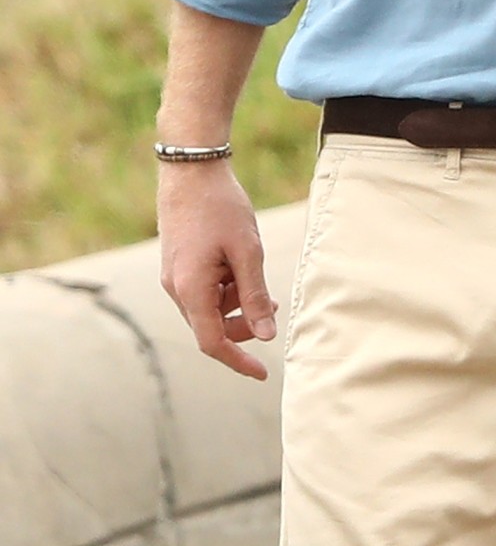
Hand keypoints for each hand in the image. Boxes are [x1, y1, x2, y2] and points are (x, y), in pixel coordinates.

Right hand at [158, 161, 276, 380]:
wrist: (191, 171)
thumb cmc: (221, 208)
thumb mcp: (247, 252)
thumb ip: (255, 296)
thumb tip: (266, 335)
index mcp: (191, 289)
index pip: (213, 343)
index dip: (238, 362)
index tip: (263, 373)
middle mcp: (176, 289)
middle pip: (212, 328)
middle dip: (243, 326)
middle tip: (271, 307)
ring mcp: (174, 278)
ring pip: (209, 310)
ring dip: (236, 304)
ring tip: (256, 277)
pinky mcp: (178, 267)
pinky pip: (203, 293)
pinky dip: (225, 289)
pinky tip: (239, 266)